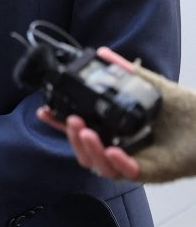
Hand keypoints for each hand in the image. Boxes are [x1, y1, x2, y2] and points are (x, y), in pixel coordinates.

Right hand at [37, 46, 140, 179]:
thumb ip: (126, 72)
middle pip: (84, 151)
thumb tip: (102, 53)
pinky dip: (118, 163)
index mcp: (115, 131)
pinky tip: (114, 150)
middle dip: (71, 137)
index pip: (82, 129)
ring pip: (100, 165)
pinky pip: (128, 173)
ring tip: (85, 131)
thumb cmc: (183, 110)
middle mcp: (120, 149)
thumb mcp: (149, 85)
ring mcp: (134, 163)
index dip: (60, 123)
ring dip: (88, 150)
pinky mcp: (151, 172)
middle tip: (71, 120)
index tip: (44, 111)